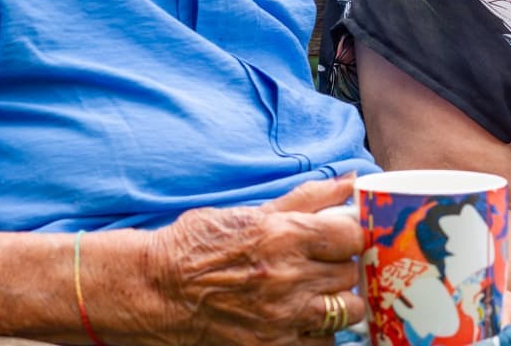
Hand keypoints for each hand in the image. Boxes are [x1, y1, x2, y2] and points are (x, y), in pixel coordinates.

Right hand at [144, 175, 365, 344]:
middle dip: (342, 265)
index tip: (341, 236)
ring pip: (347, 312)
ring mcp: (284, 319)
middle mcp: (289, 279)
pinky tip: (303, 317)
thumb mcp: (252, 211)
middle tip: (324, 261)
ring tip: (318, 291)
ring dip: (339, 300)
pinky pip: (323, 343)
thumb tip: (350, 181)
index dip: (351, 235)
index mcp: (284, 236)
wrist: (159, 290)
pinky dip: (321, 331)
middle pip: (350, 274)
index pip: (351, 236)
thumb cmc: (200, 244)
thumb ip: (307, 198)